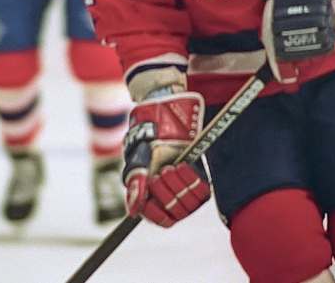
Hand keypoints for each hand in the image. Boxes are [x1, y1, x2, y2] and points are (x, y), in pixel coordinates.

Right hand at [123, 91, 210, 226]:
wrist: (166, 115)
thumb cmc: (147, 136)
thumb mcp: (139, 157)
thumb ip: (137, 182)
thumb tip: (133, 211)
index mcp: (151, 195)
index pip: (159, 219)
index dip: (157, 212)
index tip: (154, 190)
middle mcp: (170, 194)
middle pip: (174, 213)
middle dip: (167, 193)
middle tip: (162, 172)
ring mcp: (185, 187)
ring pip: (188, 206)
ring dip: (179, 186)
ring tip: (171, 167)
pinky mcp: (198, 177)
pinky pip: (201, 192)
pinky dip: (192, 181)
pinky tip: (182, 165)